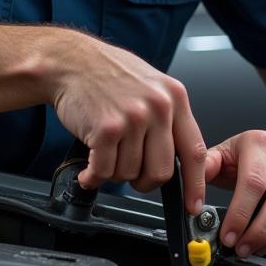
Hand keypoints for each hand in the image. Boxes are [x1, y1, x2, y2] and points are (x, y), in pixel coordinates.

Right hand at [49, 34, 206, 211]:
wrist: (70, 61)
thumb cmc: (107, 72)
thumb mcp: (151, 85)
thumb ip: (167, 118)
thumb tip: (177, 159)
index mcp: (174, 96)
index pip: (194, 150)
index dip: (195, 184)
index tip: (193, 204)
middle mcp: (158, 107)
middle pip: (161, 172)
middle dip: (143, 181)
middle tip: (130, 172)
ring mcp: (133, 118)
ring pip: (129, 174)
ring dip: (113, 172)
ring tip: (105, 152)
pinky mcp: (106, 129)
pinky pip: (104, 171)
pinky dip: (93, 176)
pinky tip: (88, 168)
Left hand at [205, 131, 265, 255]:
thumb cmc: (261, 155)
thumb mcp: (231, 151)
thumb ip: (208, 165)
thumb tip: (187, 181)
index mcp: (260, 142)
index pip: (252, 182)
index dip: (239, 214)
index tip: (227, 236)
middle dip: (257, 232)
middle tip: (241, 249)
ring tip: (255, 248)